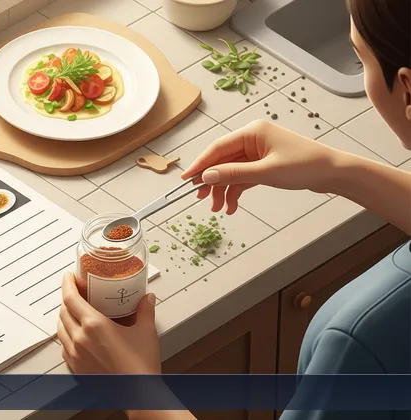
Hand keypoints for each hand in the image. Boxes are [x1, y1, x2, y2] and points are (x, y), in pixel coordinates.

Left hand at [57, 272, 161, 374]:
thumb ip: (145, 310)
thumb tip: (147, 297)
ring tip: (76, 312)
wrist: (137, 394)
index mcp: (94, 325)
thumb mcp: (146, 331)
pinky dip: (66, 335)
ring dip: (65, 316)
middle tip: (77, 292)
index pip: (71, 298)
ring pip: (60, 328)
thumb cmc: (141, 365)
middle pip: (63, 311)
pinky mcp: (75, 367)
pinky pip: (63, 346)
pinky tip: (76, 335)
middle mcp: (80, 338)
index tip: (69, 277)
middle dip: (68, 299)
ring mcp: (75, 354)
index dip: (67, 284)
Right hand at [181, 120, 339, 213]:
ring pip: (231, 171)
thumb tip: (206, 176)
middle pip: (222, 161)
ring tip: (219, 209)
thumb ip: (233, 174)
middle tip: (201, 199)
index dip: (200, 164)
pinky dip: (236, 191)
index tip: (186, 179)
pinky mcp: (263, 164)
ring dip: (223, 190)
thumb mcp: (265, 173)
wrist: (333, 173)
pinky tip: (232, 206)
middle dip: (212, 182)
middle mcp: (252, 139)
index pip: (217, 148)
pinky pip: (242, 177)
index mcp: (252, 132)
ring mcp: (258, 152)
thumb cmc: (304, 166)